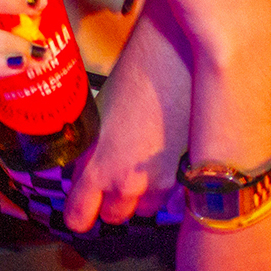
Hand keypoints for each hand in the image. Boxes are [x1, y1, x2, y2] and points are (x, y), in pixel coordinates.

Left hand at [62, 3, 188, 232]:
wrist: (180, 54)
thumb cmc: (135, 72)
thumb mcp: (101, 113)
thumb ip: (94, 150)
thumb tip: (90, 165)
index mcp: (102, 168)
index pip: (80, 217)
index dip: (78, 212)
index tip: (79, 205)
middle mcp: (133, 183)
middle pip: (115, 217)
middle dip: (111, 201)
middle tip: (110, 177)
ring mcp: (167, 181)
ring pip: (148, 208)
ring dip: (142, 195)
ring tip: (141, 164)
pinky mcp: (193, 171)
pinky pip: (174, 193)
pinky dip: (168, 182)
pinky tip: (165, 156)